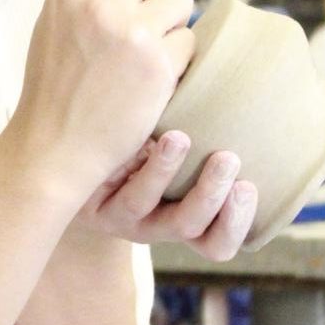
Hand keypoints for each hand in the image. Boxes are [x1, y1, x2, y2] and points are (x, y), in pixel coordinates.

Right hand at [11, 0, 195, 206]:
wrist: (55, 145)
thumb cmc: (54, 85)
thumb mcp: (53, 20)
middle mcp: (101, 1)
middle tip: (153, 7)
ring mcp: (133, 33)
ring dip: (172, 21)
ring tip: (146, 48)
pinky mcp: (159, 65)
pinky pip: (188, 40)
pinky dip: (176, 57)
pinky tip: (150, 75)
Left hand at [75, 134, 256, 260]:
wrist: (76, 149)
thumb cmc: (143, 136)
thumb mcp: (176, 135)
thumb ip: (208, 124)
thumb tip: (246, 82)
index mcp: (185, 217)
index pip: (218, 242)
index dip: (237, 223)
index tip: (249, 185)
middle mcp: (155, 225)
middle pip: (192, 230)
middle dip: (213, 197)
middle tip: (228, 158)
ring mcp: (122, 218)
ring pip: (151, 212)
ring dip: (169, 174)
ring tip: (180, 139)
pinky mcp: (92, 205)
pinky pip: (122, 193)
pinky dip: (139, 165)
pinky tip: (146, 136)